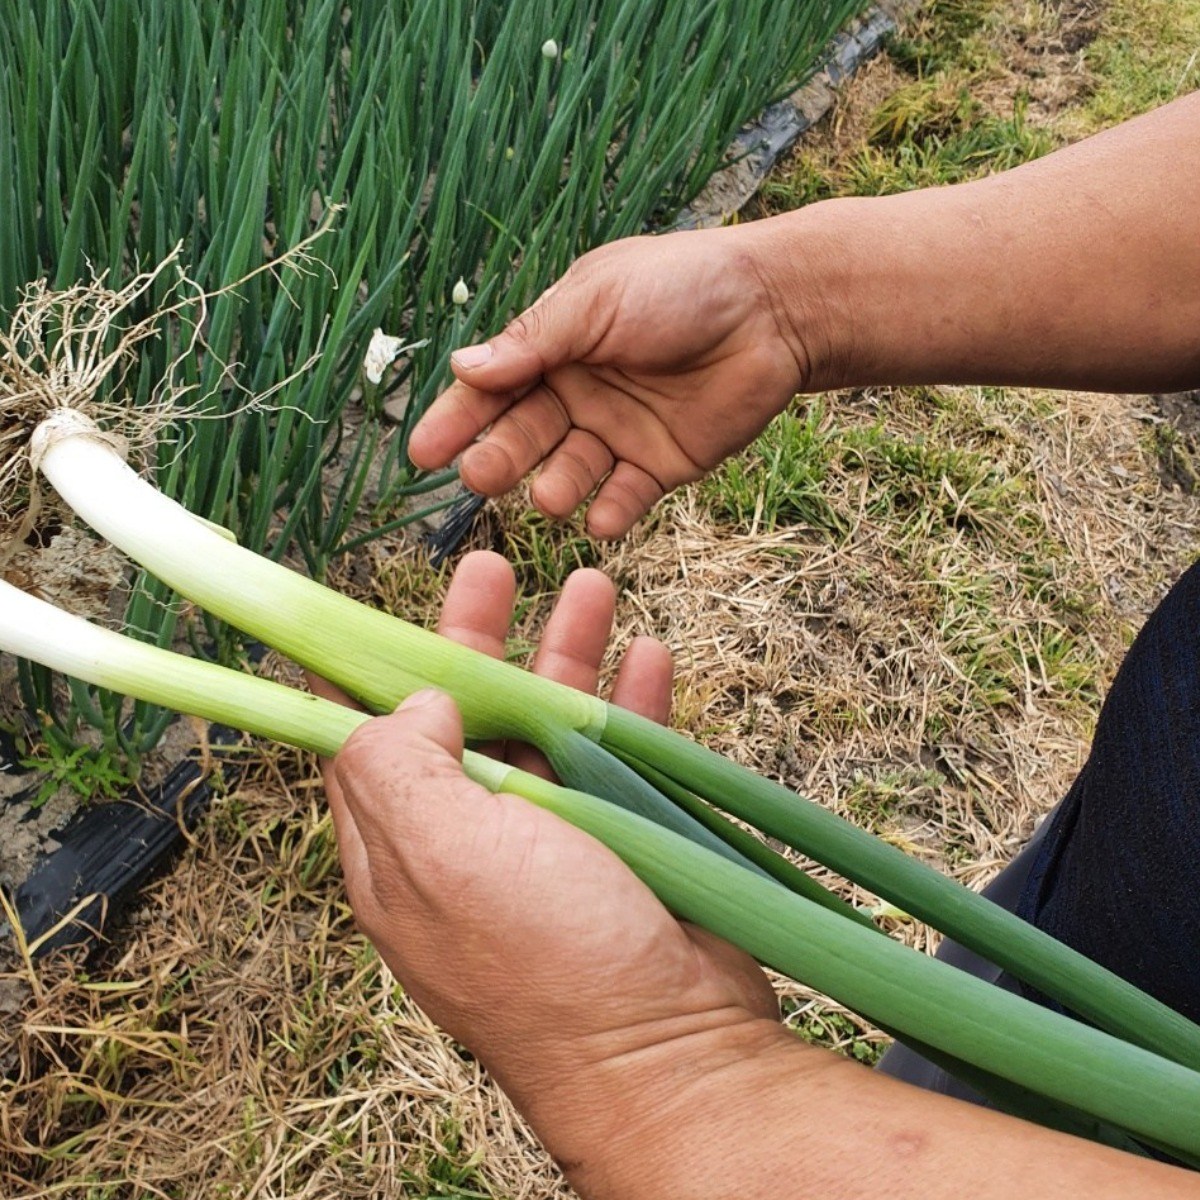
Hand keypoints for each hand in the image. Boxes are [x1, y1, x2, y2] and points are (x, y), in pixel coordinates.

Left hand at [316, 551, 778, 1178]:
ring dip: (567, 651)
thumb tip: (414, 704)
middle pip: (466, 715)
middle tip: (490, 569)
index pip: (369, 742)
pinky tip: (649, 654)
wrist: (672, 1054)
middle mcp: (472, 842)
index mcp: (406, 851)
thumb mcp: (441, 855)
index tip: (373, 609)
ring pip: (549, 722)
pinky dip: (632, 701)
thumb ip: (399, 766)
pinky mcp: (625, 841)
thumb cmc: (546, 959)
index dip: (371, 670)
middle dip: (477, 639)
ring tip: (590, 585)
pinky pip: (623, 753)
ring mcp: (553, 842)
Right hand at [408, 226, 812, 537]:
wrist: (774, 310)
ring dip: (553, 486)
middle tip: (481, 475)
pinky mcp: (661, 464)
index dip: (456, 419)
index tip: (422, 453)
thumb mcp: (599, 300)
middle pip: (523, 436)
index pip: (492, 388)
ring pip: (568, 472)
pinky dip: (612, 513)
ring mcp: (618, 431)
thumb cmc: (683, 286)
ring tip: (551, 494)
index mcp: (556, 346)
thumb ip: (535, 339)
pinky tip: (602, 521)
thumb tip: (462, 366)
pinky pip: (625, 497)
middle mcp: (579, 393)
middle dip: (498, 457)